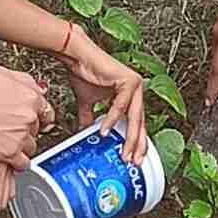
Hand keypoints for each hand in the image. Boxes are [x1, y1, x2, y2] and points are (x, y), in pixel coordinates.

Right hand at [0, 64, 54, 168]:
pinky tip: (10, 156)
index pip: (45, 110)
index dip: (37, 115)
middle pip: (36, 128)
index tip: (33, 118)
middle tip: (12, 126)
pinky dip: (18, 162)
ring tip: (7, 140)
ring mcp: (21, 135)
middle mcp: (29, 116)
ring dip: (21, 144)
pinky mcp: (11, 152)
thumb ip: (22, 81)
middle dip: (26, 128)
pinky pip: (23, 162)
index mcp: (30, 96)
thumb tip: (32, 86)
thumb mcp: (1, 74)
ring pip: (31, 145)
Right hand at [61, 28, 146, 161]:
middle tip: (134, 161)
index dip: (136, 141)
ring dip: (129, 137)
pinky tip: (106, 131)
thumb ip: (91, 118)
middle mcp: (136, 91)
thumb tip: (87, 133)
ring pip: (135, 117)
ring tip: (124, 152)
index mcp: (130, 96)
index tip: (134, 158)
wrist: (77, 56)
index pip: (137, 123)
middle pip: (140, 123)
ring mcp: (135, 85)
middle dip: (137, 145)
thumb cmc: (85, 73)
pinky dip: (112, 119)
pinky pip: (121, 105)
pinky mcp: (129, 80)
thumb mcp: (89, 103)